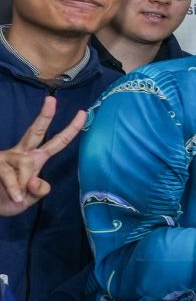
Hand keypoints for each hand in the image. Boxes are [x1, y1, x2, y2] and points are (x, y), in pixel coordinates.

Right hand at [0, 97, 85, 215]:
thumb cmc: (10, 201)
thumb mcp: (30, 199)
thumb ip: (39, 190)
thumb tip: (34, 179)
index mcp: (36, 159)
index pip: (57, 142)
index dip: (71, 129)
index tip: (83, 113)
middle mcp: (22, 154)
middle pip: (36, 131)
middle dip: (45, 115)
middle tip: (51, 99)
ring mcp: (7, 157)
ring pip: (26, 163)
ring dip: (23, 183)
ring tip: (18, 196)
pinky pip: (10, 175)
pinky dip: (14, 190)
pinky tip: (14, 197)